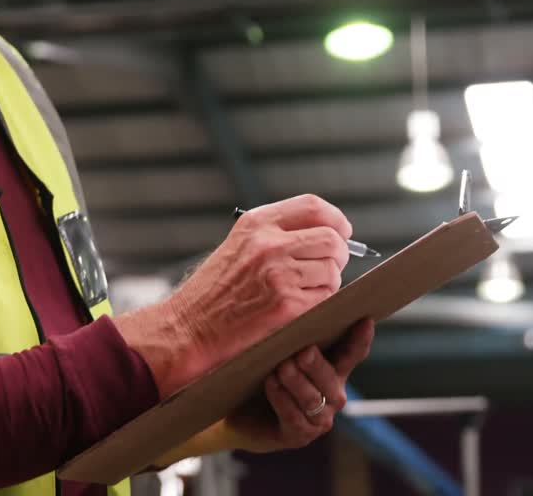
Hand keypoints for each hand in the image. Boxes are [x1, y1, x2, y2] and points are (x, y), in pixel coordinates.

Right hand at [153, 195, 352, 395]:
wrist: (190, 325)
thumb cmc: (214, 290)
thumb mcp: (239, 245)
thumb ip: (275, 232)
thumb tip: (326, 232)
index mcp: (256, 223)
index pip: (314, 207)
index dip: (335, 219)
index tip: (341, 231)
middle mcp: (269, 243)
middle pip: (332, 238)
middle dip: (338, 255)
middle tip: (327, 267)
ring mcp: (279, 274)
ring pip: (333, 270)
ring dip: (328, 282)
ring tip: (304, 290)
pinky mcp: (287, 304)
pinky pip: (325, 296)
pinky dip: (320, 302)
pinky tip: (299, 306)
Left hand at [226, 318, 375, 452]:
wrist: (242, 413)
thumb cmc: (264, 374)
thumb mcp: (278, 352)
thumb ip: (292, 336)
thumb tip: (294, 303)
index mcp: (333, 370)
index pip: (352, 354)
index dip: (360, 339)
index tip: (364, 320)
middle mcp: (332, 395)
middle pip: (331, 378)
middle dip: (317, 365)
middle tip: (303, 351)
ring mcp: (318, 418)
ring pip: (312, 399)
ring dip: (296, 382)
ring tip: (281, 367)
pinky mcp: (299, 435)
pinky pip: (294, 417)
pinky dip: (282, 400)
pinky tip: (271, 385)